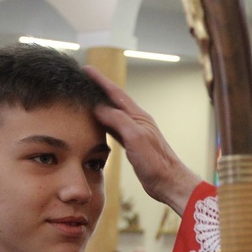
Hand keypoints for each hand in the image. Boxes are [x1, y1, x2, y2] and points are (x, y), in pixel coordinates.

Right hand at [84, 66, 201, 215]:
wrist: (168, 181)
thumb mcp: (135, 137)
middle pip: (114, 101)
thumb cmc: (156, 162)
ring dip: (100, 105)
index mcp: (138, 116)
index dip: (100, 81)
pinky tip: (96, 124)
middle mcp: (136, 122)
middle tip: (82, 80)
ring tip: (85, 98)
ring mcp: (134, 133)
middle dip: (98, 89)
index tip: (86, 69)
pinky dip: (103, 123)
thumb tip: (99, 107)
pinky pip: (113, 129)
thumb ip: (118, 120)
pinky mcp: (132, 145)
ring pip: (113, 114)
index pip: (115, 93)